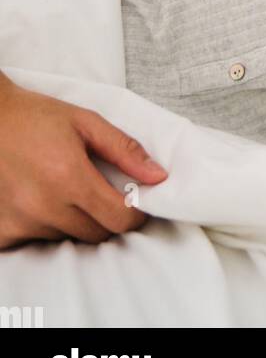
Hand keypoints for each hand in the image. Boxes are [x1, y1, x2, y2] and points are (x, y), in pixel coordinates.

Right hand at [0, 78, 168, 249]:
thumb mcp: (86, 122)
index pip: (118, 219)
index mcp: (70, 177)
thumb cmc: (36, 116)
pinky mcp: (3, 230)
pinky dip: (46, 226)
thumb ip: (125, 150)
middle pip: (96, 234)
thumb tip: (158, 176)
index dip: (136, 215)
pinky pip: (37, 241)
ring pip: (68, 237)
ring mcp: (21, 222)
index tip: (138, 203)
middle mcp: (45, 206)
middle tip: (102, 192)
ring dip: (76, 220)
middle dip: (108, 217)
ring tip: (66, 188)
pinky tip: (42, 199)